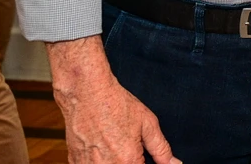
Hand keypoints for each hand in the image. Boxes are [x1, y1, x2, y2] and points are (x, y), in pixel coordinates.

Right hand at [46, 37, 177, 163]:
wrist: (86, 94)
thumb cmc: (116, 104)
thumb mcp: (147, 123)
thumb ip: (161, 149)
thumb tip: (174, 163)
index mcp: (127, 160)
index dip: (145, 162)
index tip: (143, 155)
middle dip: (130, 161)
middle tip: (127, 143)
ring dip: (114, 160)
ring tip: (114, 142)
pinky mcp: (75, 162)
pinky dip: (99, 160)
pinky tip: (101, 146)